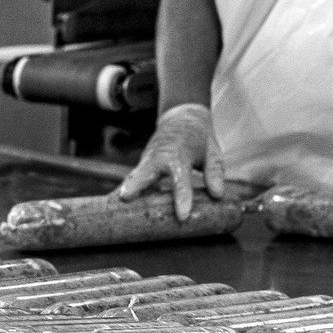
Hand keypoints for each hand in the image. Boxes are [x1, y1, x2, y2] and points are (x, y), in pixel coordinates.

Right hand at [117, 103, 224, 219]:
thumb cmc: (199, 139)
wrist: (182, 117)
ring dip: (126, 187)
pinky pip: (134, 176)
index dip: (182, 197)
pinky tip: (118, 203)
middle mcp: (160, 156)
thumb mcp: (213, 152)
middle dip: (136, 184)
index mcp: (180, 155)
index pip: (181, 179)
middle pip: (147, 171)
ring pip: (136, 173)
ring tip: (115, 203)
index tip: (182, 215)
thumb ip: (215, 172)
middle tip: (125, 197)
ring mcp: (149, 158)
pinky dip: (127, 187)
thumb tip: (217, 194)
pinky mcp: (143, 163)